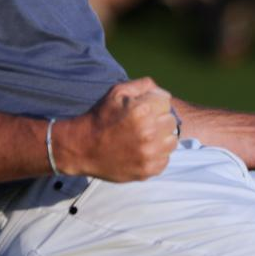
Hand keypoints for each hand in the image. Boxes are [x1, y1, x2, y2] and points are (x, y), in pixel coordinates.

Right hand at [54, 77, 177, 181]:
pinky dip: (157, 155)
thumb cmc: (100, 117)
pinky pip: (165, 159)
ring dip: (161, 138)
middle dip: (159, 119)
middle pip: (171, 121)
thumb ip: (143, 85)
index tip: (143, 109)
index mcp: (142, 110)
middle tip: (143, 123)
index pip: (166, 102)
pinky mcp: (147, 170)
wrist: (82, 148)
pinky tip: (142, 150)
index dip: (154, 103)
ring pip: (172, 141)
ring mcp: (149, 153)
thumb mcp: (117, 92)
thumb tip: (162, 92)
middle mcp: (148, 132)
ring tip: (145, 137)